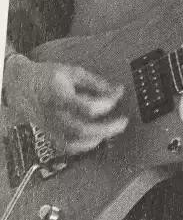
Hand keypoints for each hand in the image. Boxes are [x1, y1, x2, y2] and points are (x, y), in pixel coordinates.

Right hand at [3, 54, 127, 155]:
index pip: (86, 107)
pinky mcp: (50, 135)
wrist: (21, 86)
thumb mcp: (72, 72)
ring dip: (98, 138)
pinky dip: (85, 145)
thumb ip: (96, 83)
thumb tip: (117, 90)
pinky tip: (97, 137)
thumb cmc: (47, 76)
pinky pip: (68, 147)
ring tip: (112, 129)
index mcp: (59, 96)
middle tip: (123, 121)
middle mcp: (54, 115)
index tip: (117, 94)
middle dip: (107, 128)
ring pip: (75, 143)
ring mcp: (51, 128)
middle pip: (82, 130)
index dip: (106, 103)